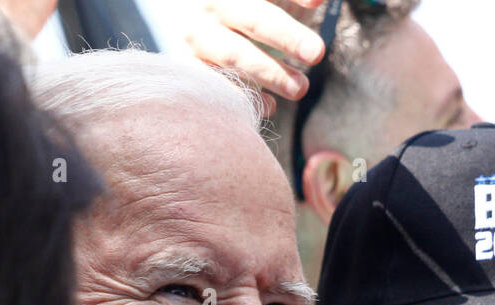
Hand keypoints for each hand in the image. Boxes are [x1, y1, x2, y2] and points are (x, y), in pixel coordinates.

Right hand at [179, 0, 326, 113]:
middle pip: (253, 19)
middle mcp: (212, 6)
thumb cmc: (231, 11)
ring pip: (235, 55)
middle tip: (316, 53)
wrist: (176, 20)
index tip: (318, 3)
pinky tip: (271, 104)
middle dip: (286, 36)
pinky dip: (245, 97)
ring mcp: (197, 37)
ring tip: (300, 88)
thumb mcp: (256, 2)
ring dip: (271, 74)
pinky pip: (217, 85)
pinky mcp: (188, 68)